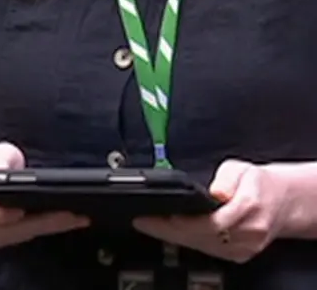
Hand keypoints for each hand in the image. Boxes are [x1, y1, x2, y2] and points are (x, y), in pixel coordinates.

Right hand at [0, 141, 88, 247]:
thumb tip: (9, 175)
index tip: (19, 211)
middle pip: (6, 230)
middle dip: (40, 224)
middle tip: (70, 216)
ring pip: (18, 236)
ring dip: (48, 228)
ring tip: (76, 218)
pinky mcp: (3, 239)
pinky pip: (25, 236)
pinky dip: (46, 228)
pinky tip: (66, 221)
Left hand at [133, 159, 290, 262]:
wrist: (282, 201)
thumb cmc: (259, 183)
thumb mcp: (242, 168)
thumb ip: (226, 178)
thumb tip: (214, 192)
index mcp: (248, 207)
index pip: (209, 222)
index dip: (182, 222)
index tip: (159, 215)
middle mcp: (246, 232)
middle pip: (200, 237)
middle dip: (167, 230)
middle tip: (142, 220)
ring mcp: (243, 248)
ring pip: (201, 246)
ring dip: (174, 237)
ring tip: (150, 225)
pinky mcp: (239, 255)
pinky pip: (207, 250)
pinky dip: (188, 241)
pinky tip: (171, 233)